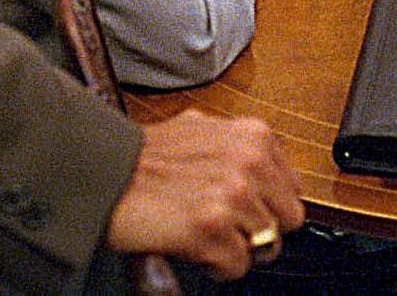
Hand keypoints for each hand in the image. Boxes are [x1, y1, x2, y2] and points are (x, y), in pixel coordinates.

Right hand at [104, 110, 302, 280]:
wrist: (103, 172)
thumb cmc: (144, 156)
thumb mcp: (202, 130)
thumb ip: (238, 148)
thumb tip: (265, 171)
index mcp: (253, 135)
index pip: (293, 188)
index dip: (269, 205)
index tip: (248, 210)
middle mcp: (249, 161)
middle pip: (288, 220)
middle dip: (259, 229)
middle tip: (227, 226)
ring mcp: (233, 194)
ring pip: (265, 246)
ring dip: (234, 247)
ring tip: (202, 231)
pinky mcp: (211, 228)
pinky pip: (237, 266)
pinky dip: (215, 265)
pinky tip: (191, 244)